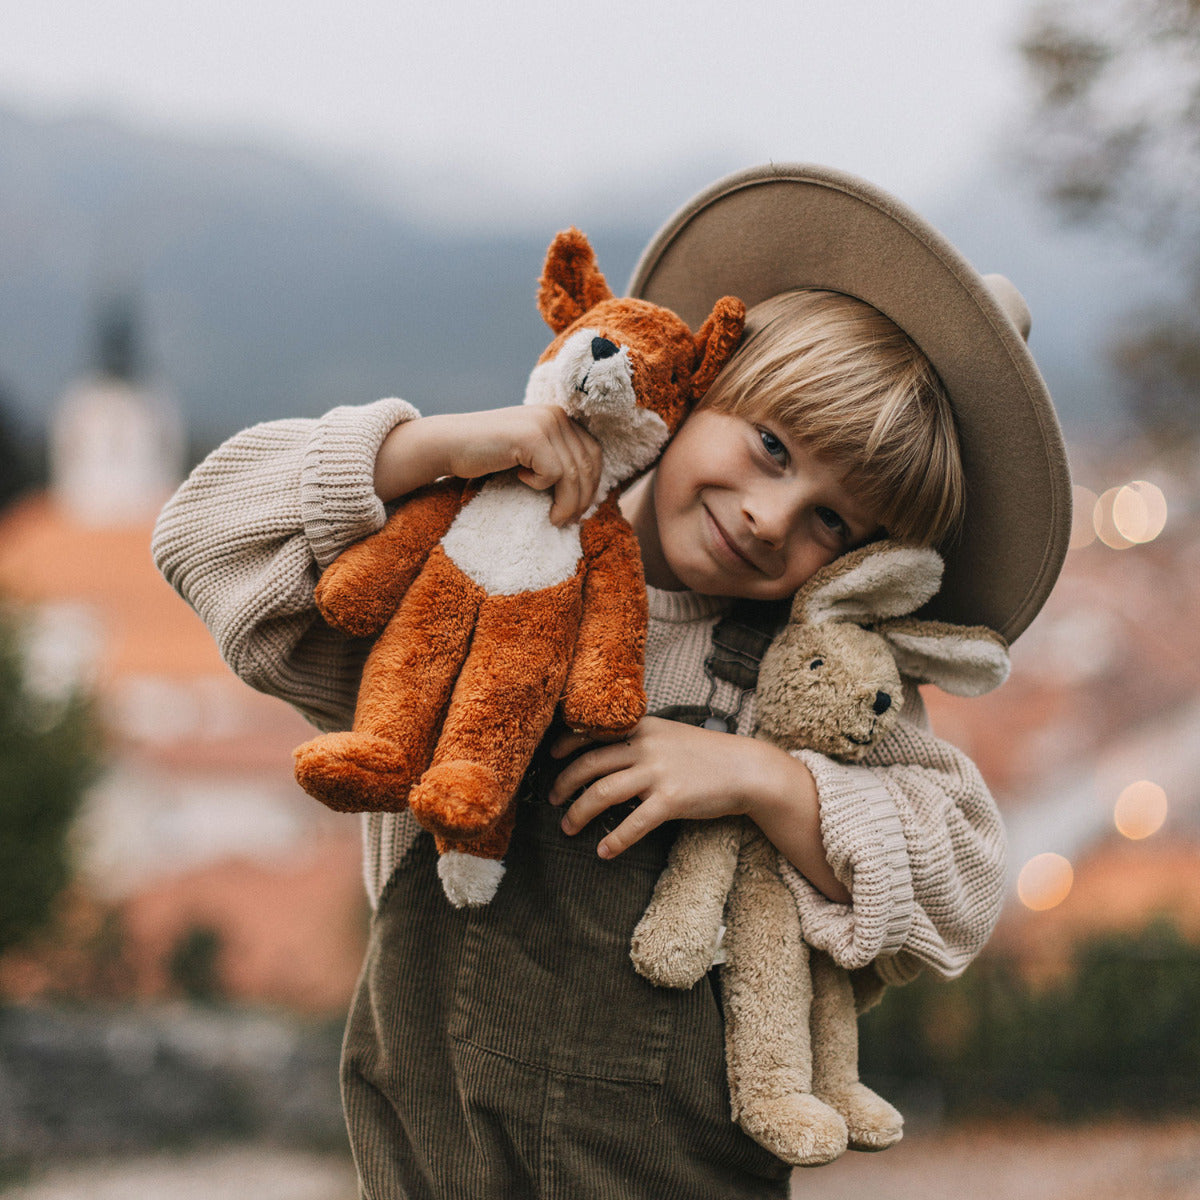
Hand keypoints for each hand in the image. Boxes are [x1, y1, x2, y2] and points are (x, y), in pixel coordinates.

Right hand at [375, 408, 602, 525]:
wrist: (449, 444)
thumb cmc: (488, 455)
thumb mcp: (531, 454)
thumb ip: (556, 459)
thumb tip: (588, 494)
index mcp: (560, 417)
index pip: (594, 453)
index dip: (591, 485)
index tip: (578, 510)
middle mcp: (556, 414)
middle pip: (588, 465)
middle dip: (582, 499)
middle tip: (567, 521)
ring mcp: (545, 422)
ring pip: (573, 473)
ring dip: (567, 503)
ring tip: (554, 518)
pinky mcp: (531, 436)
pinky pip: (553, 473)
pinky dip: (541, 486)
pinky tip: (521, 479)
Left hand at [547, 717, 777, 858]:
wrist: (746, 769)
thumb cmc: (706, 754)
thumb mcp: (670, 734)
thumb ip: (640, 739)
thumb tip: (607, 753)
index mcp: (643, 727)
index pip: (593, 730)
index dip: (567, 744)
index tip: (551, 756)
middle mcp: (645, 746)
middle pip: (590, 764)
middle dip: (565, 783)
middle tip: (553, 798)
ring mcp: (658, 773)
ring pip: (603, 793)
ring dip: (579, 812)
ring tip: (568, 827)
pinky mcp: (671, 800)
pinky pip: (634, 823)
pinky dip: (615, 840)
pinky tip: (604, 851)